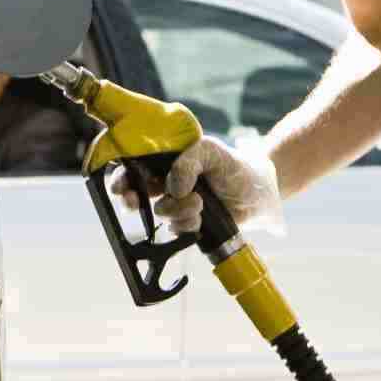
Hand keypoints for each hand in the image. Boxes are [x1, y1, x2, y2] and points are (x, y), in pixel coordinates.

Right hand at [107, 135, 283, 235]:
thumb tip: (173, 189)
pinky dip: (187, 225)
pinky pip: (175, 229)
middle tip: (137, 200)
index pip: (135, 165)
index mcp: (167, 160)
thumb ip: (188, 162)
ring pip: (159, 212)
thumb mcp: (210, 151)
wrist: (258, 193)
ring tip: (199, 203)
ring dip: (176, 210)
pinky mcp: (187, 223)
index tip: (123, 186)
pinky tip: (202, 217)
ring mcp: (176, 204)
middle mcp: (166, 182)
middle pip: (134, 193)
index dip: (122, 176)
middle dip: (132, 199)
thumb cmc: (233, 165)